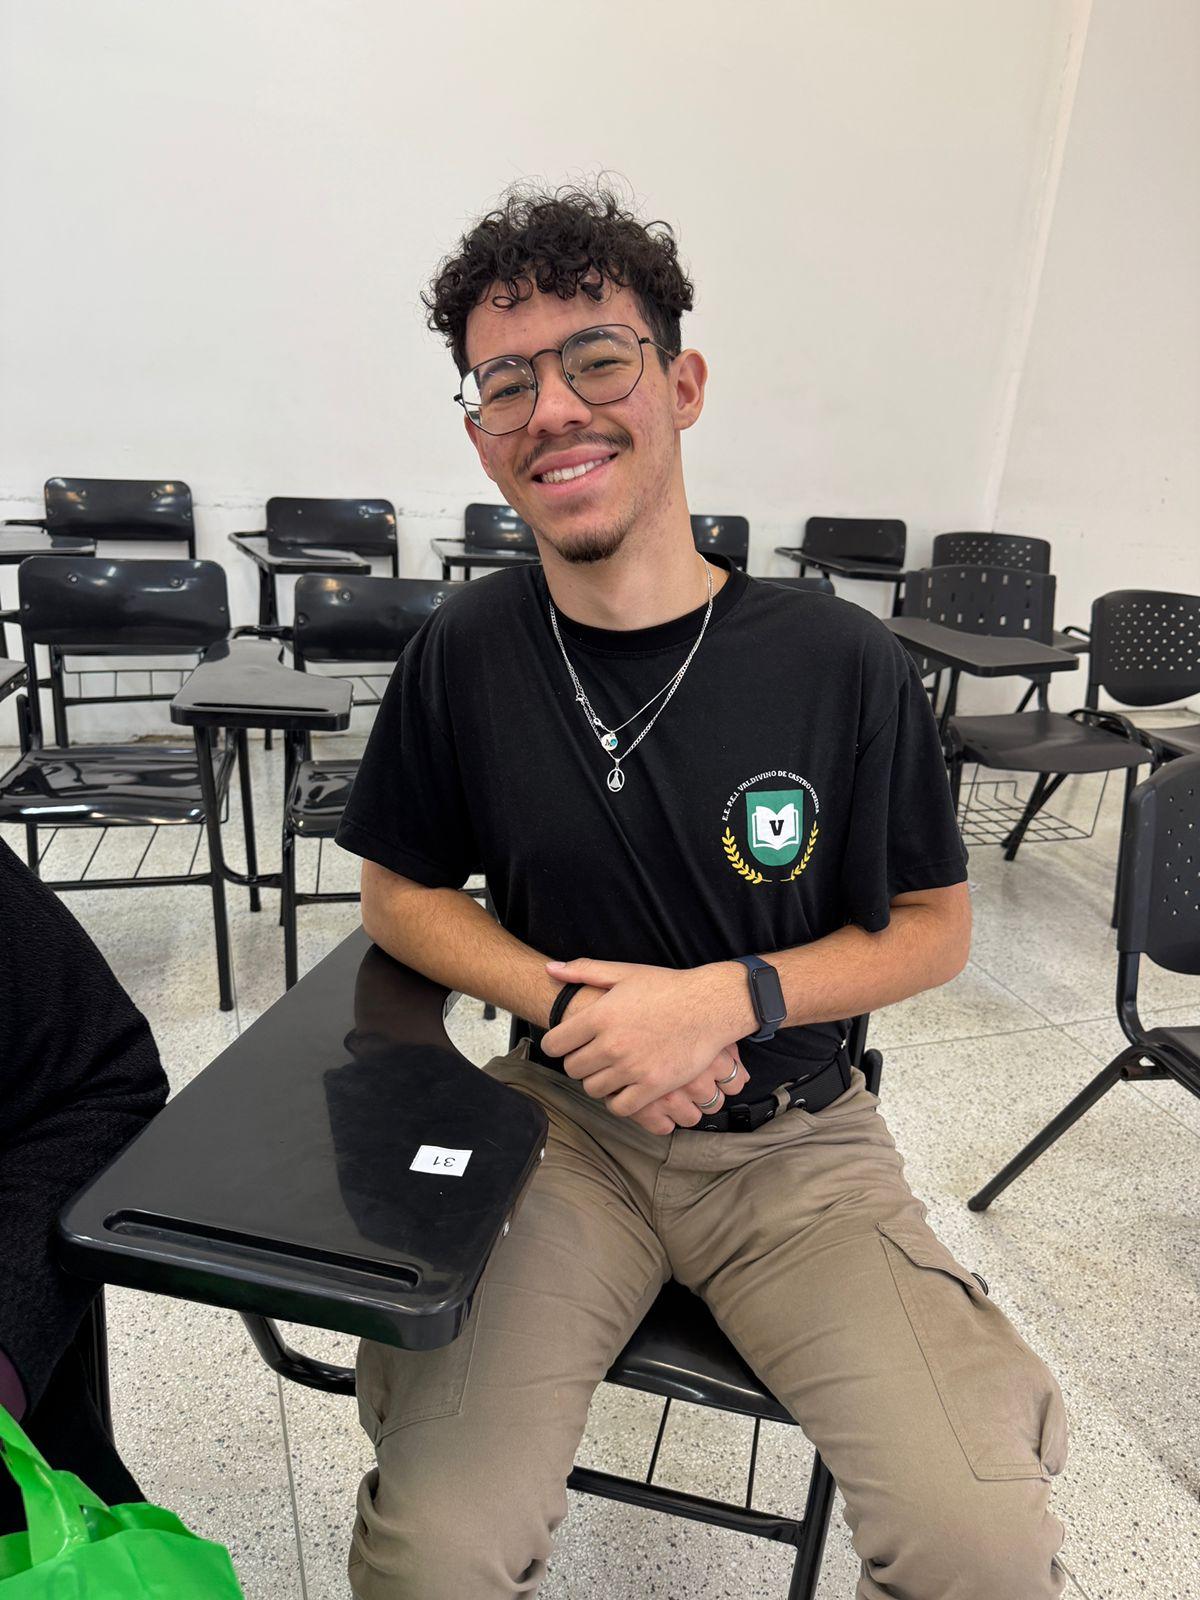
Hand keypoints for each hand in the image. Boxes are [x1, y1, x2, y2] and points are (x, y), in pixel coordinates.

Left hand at [541, 956, 752, 1119]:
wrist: (709, 1007)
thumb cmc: (668, 988)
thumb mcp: (625, 973)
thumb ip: (585, 970)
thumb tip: (551, 969)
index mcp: (600, 1016)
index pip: (554, 1044)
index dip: (557, 1044)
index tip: (568, 1043)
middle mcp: (612, 1044)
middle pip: (572, 1069)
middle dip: (579, 1062)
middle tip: (593, 1055)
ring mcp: (632, 1068)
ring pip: (593, 1089)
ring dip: (598, 1081)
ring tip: (611, 1070)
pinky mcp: (653, 1086)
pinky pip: (620, 1107)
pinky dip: (618, 1100)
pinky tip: (625, 1087)